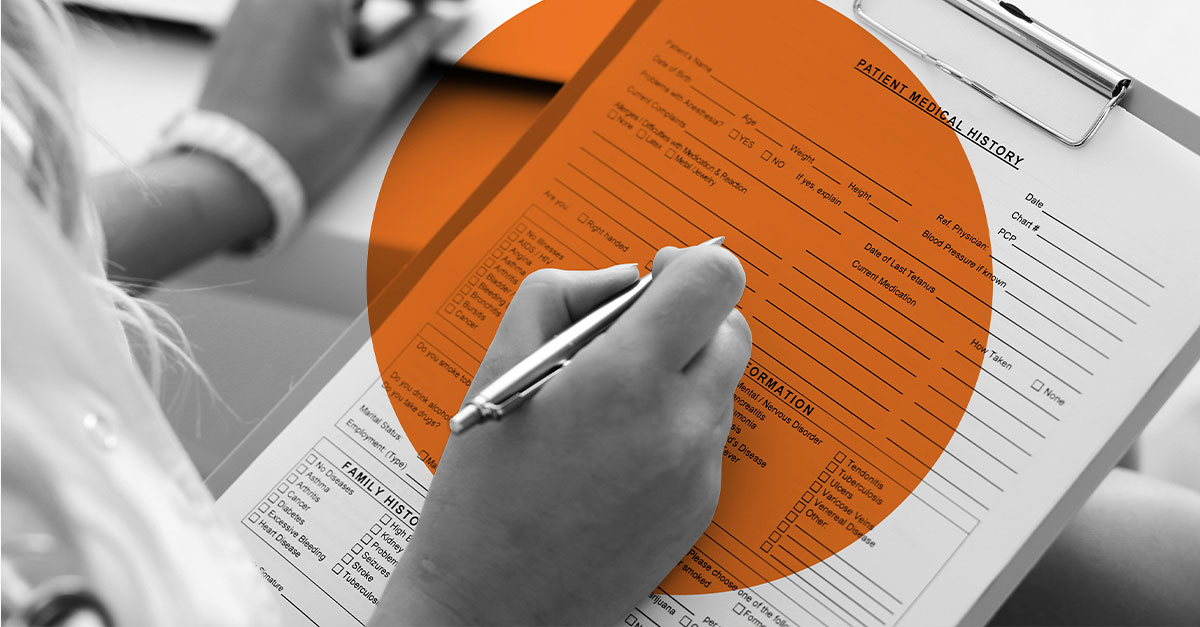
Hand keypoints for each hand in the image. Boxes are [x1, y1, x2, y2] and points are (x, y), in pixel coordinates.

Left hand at [198, 0, 461, 203]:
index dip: (424, 1)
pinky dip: (324, 25)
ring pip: (326, 5)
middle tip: (414, 30)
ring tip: (362, 61)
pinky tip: (332, 63)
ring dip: (355, 20)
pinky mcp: (244, 23)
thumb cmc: (292, 140)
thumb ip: (411, 47)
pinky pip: (296, 10)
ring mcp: (254, 4)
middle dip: (385, 13)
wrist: (232, 172)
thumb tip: (439, 24)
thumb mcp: (369, 93)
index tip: (445, 10)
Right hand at [373, 245, 750, 624]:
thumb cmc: (483, 493)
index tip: (656, 278)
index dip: (688, 265)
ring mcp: (698, 471)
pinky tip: (617, 451)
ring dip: (682, 373)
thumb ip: (562, 292)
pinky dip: (676, 424)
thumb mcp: (498, 365)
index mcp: (627, 377)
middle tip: (629, 341)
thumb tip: (623, 279)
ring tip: (610, 405)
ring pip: (722, 384)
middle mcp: (680, 423)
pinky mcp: (702, 507)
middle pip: (732, 328)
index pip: (714, 280)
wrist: (494, 609)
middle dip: (688, 319)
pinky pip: (708, 437)